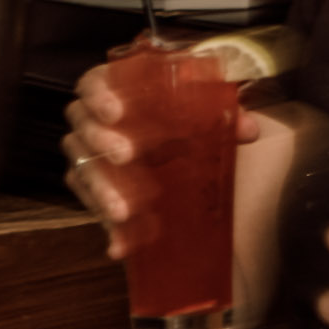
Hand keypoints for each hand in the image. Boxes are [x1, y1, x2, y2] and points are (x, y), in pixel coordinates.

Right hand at [61, 63, 262, 258]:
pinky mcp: (95, 190)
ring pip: (81, 169)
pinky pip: (90, 206)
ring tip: (123, 211)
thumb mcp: (206, 113)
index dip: (99, 94)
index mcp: (118, 91)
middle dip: (102, 140)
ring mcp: (91, 157)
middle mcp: (96, 121)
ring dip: (101, 189)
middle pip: (83, 126)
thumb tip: (248, 129)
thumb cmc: (184, 121)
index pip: (94, 83)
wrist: (179, 152)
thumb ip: (227, 116)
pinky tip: (120, 244)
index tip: (117, 111)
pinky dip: (107, 227)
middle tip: (127, 155)